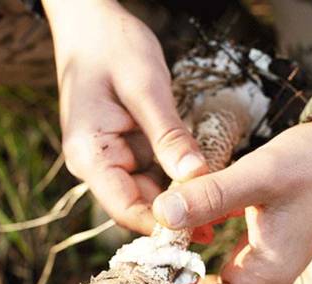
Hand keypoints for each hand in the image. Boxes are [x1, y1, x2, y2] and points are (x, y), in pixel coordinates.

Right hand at [42, 0, 207, 233]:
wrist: (91, 24)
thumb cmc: (112, 47)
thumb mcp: (146, 88)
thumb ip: (169, 135)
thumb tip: (196, 177)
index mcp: (90, 153)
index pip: (124, 207)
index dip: (161, 223)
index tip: (200, 231)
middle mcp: (97, 163)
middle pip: (138, 205)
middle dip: (177, 215)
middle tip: (221, 223)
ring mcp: (111, 157)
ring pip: (149, 192)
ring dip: (181, 199)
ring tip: (222, 209)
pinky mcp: (127, 148)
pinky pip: (154, 173)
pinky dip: (178, 179)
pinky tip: (207, 183)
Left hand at [152, 88, 311, 283]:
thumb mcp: (261, 175)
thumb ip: (211, 195)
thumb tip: (161, 212)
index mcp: (265, 275)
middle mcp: (261, 280)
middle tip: (123, 277)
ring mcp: (258, 267)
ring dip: (174, 280)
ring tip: (136, 264)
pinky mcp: (255, 250)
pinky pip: (214, 269)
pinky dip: (188, 261)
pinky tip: (165, 244)